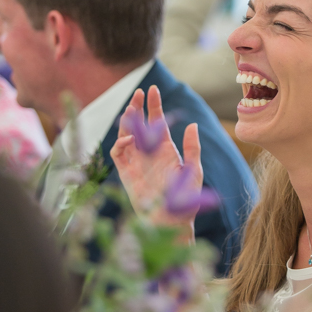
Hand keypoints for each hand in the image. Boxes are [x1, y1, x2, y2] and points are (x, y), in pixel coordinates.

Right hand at [110, 85, 203, 233]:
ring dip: (127, 121)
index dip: (153, 106)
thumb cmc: (186, 200)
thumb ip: (192, 148)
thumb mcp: (193, 171)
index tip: (152, 89)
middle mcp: (149, 153)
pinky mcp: (126, 173)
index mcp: (165, 150)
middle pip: (139, 124)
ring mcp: (136, 162)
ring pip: (126, 135)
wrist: (171, 222)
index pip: (157, 122)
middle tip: (138, 93)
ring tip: (131, 108)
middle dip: (138, 107)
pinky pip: (118, 153)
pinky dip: (120, 143)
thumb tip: (192, 125)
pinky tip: (130, 139)